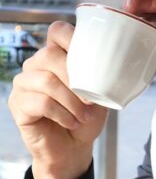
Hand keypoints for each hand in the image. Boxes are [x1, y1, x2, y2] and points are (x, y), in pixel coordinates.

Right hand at [8, 21, 107, 178]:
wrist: (73, 147)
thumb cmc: (86, 116)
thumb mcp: (100, 94)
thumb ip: (101, 77)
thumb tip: (114, 66)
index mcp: (57, 56)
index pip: (58, 31)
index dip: (72, 38)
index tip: (93, 58)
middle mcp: (37, 65)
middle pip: (51, 55)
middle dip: (77, 79)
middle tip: (91, 100)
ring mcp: (24, 83)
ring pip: (47, 81)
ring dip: (71, 101)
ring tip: (84, 115)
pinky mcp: (18, 103)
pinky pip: (41, 103)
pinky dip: (62, 114)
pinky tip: (71, 122)